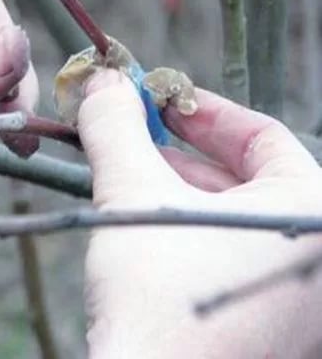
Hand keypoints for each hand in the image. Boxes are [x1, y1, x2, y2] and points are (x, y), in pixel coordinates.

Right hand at [78, 70, 321, 357]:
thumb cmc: (158, 300)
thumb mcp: (133, 196)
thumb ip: (117, 129)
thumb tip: (102, 82)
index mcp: (311, 213)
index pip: (262, 136)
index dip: (201, 111)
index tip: (156, 99)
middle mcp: (311, 253)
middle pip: (243, 176)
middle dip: (178, 149)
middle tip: (129, 131)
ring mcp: (291, 294)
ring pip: (228, 216)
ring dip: (173, 186)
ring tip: (123, 171)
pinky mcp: (262, 320)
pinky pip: (223, 252)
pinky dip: (183, 227)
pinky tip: (140, 219)